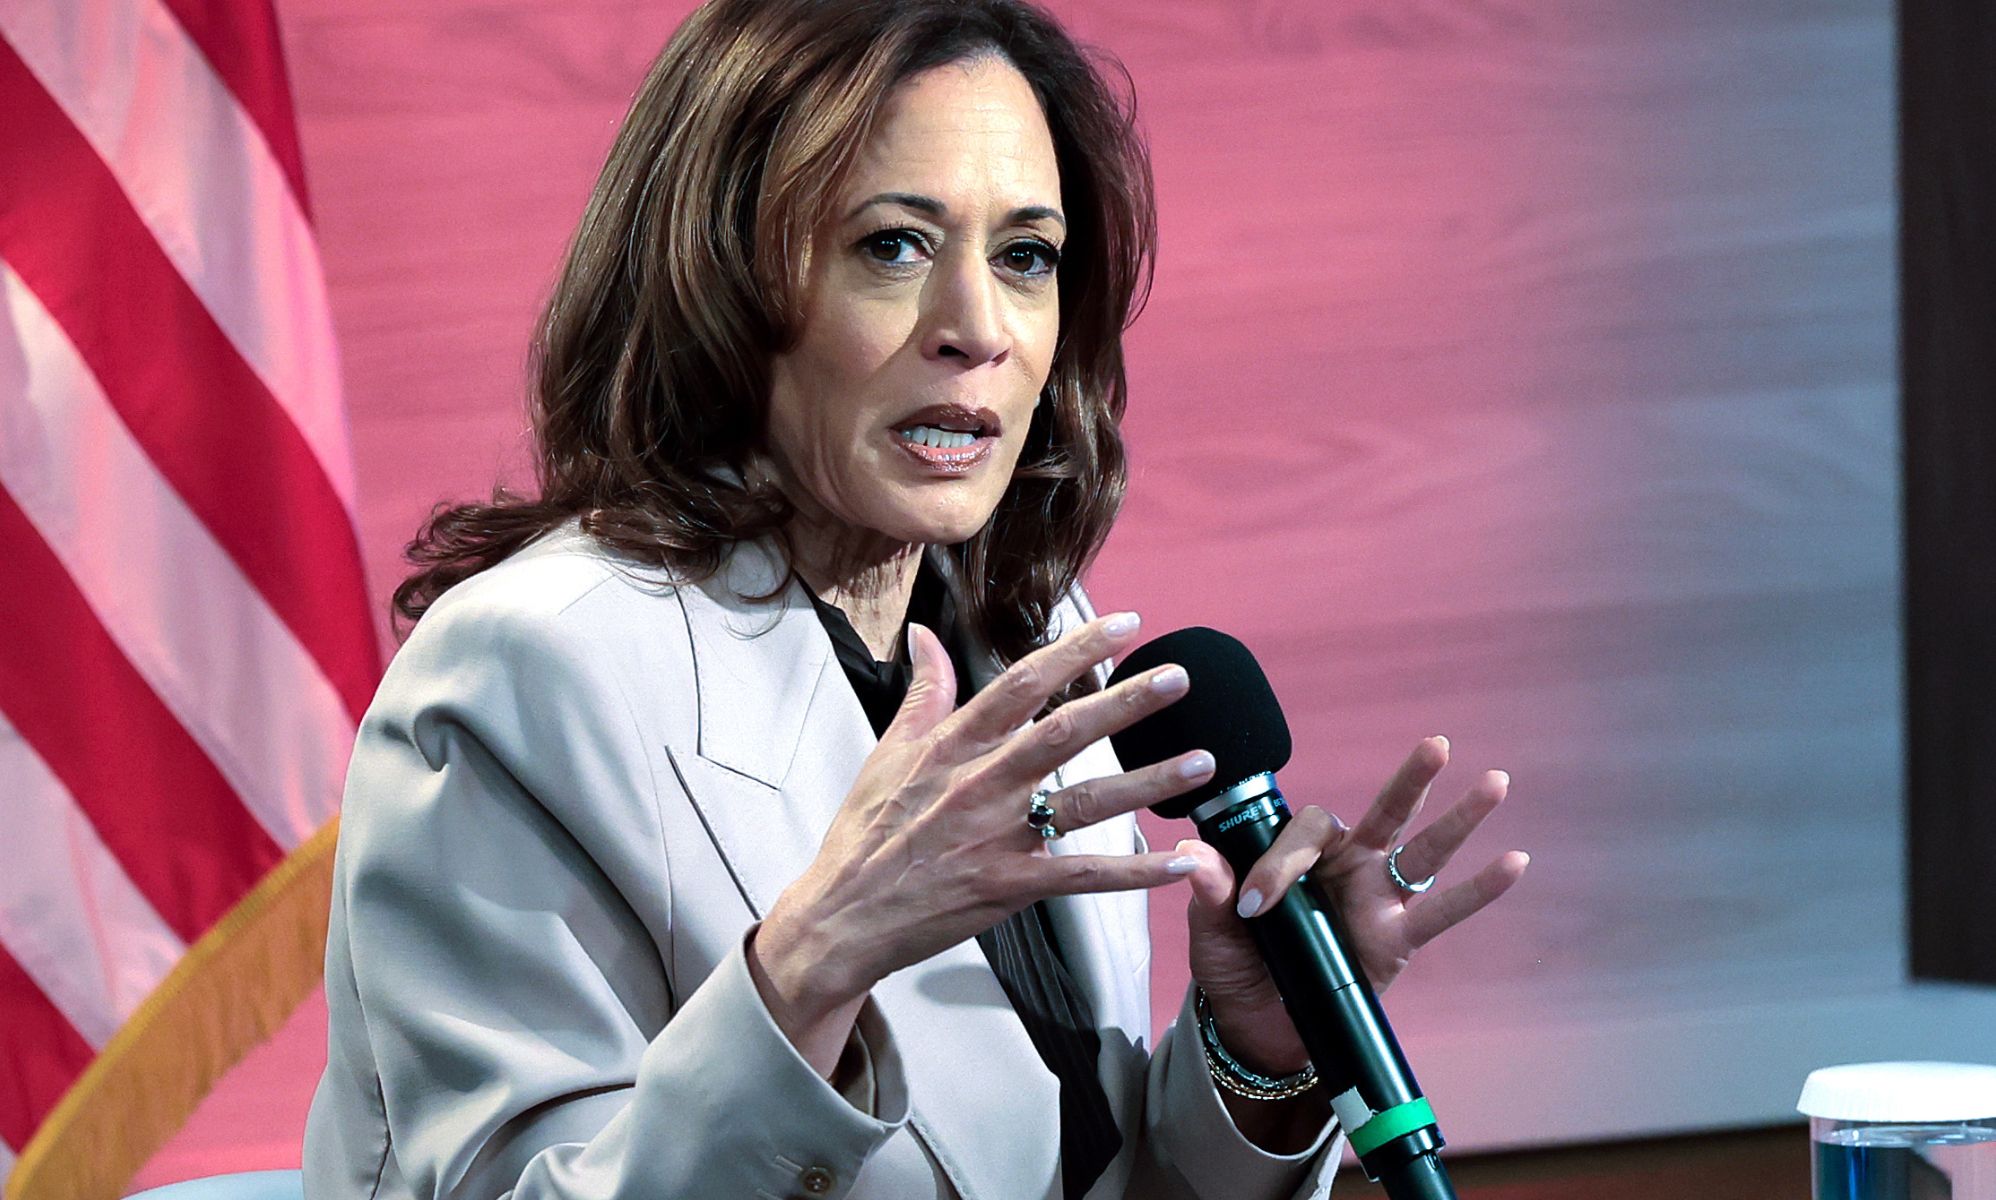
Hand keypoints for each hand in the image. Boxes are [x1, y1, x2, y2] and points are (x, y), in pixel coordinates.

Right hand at [750, 612, 1215, 1072]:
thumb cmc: (866, 834)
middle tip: (1179, 679)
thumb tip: (925, 634)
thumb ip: (922, 692)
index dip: (1076, 649)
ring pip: (1086, 802)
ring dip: (1148, 782)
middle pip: (1065, 732)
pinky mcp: (1009, 887)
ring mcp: (998, 836)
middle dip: (1126, 703)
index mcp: (954, 745)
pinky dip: (1135, 873)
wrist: (843, 915)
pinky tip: (1179, 862)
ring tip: (1202, 763)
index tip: (1124, 625)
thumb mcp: (887, 752)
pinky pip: (1084, 877)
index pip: (1023, 683)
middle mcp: (982, 783)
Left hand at [1180, 736, 1527, 1078]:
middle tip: (1438, 745)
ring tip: (1495, 780)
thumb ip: (1214, 890)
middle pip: (1385, 812)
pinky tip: (1515, 861)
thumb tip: (1193, 855)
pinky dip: (1481, 888)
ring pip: (1425, 850)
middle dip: (1411, 780)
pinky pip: (1444, 910)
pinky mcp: (1399, 938)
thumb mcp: (1213, 929)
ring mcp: (1378, 898)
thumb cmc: (1236, 966)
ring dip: (1461, 818)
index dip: (1281, 862)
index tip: (1254, 905)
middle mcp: (1347, 865)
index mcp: (1300, 853)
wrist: (1259, 1026)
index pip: (1305, 833)